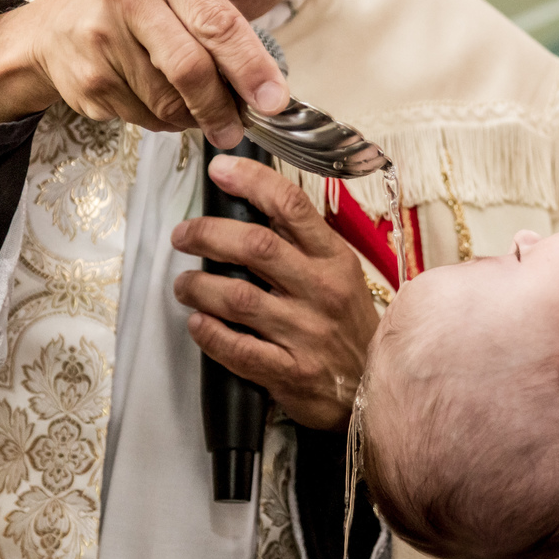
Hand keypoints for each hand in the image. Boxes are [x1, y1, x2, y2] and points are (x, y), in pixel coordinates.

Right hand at [0, 0, 287, 147]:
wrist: (54, 29)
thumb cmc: (133, 14)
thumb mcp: (176, 0)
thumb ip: (221, 35)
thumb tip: (267, 92)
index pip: (218, 23)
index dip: (251, 68)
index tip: (272, 101)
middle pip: (190, 68)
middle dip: (221, 108)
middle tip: (235, 129)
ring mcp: (100, 37)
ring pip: (168, 101)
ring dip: (191, 117)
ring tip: (192, 111)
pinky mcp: (88, 78)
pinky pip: (144, 117)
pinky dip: (162, 121)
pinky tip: (156, 104)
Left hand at [171, 155, 379, 430]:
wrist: (375, 388)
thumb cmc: (349, 328)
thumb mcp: (341, 276)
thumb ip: (302, 246)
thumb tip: (251, 208)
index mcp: (335, 260)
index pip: (292, 207)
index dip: (252, 183)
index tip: (221, 170)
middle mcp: (322, 292)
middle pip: (256, 247)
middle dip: (208, 234)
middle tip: (183, 235)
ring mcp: (306, 333)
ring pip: (237, 297)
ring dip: (199, 286)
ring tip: (185, 285)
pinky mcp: (290, 372)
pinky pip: (237, 348)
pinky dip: (209, 333)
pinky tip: (198, 323)